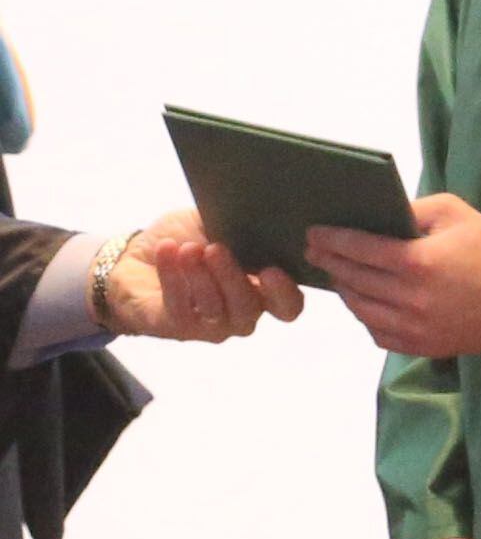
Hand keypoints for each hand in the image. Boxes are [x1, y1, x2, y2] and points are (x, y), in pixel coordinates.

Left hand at [104, 209, 304, 340]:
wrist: (133, 257)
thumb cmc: (183, 240)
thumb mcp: (216, 225)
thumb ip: (240, 227)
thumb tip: (259, 211)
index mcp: (261, 290)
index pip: (287, 306)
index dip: (284, 293)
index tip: (271, 269)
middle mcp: (241, 313)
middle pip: (249, 307)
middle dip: (232, 276)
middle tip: (215, 248)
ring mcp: (210, 325)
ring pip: (215, 307)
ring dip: (200, 275)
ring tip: (187, 249)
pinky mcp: (177, 327)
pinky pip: (180, 307)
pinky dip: (173, 276)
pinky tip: (168, 251)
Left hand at [311, 194, 480, 358]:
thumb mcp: (457, 213)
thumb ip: (415, 209)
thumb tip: (380, 215)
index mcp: (418, 261)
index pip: (359, 249)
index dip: (332, 240)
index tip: (314, 234)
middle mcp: (411, 298)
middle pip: (354, 280)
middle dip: (330, 263)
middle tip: (316, 252)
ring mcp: (416, 327)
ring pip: (361, 310)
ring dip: (345, 292)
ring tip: (340, 277)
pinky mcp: (424, 347)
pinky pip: (379, 335)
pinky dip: (367, 318)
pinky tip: (366, 304)